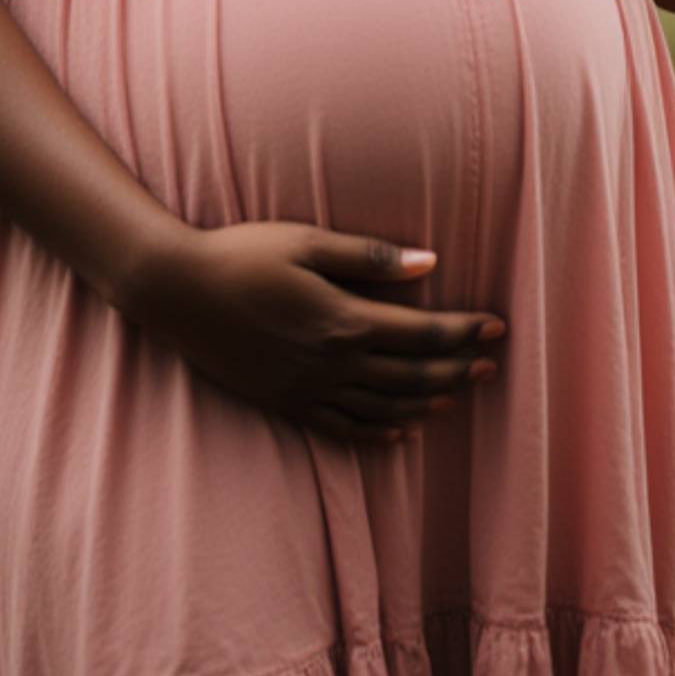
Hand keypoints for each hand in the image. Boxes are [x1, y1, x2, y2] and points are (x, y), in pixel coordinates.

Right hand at [124, 221, 506, 444]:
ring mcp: (308, 390)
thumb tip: (431, 262)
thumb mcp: (307, 242)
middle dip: (456, 369)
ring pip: (384, 407)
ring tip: (456, 394)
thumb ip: (371, 256)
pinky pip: (343, 429)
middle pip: (412, 375)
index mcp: (343, 320)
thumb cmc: (243, 254)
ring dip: (426, 402)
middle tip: (488, 364)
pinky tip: (400, 431)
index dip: (464, 331)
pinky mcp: (287, 403)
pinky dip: (379, 433)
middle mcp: (332, 363)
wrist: (178, 292)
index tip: (497, 328)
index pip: (422, 333)